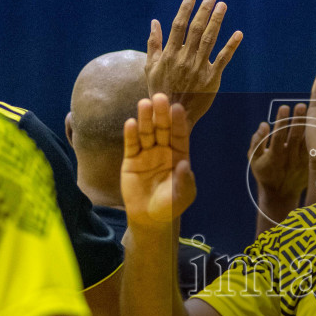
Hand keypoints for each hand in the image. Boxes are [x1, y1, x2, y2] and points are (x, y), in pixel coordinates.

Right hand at [121, 95, 195, 229]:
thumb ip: (184, 181)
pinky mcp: (130, 160)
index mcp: (178, 155)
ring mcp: (146, 153)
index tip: (178, 108)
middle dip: (161, 114)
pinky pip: (131, 144)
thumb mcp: (182, 196)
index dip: (178, 122)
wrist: (149, 218)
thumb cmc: (170, 206)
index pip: (179, 134)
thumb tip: (184, 164)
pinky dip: (131, 134)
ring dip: (145, 119)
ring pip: (146, 133)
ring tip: (144, 104)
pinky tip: (131, 123)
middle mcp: (163, 150)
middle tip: (160, 97)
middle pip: (162, 129)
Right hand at [145, 0, 243, 124]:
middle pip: (196, 29)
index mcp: (170, 55)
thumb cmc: (160, 91)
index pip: (178, 26)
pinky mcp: (212, 79)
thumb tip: (154, 22)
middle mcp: (185, 59)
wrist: (172, 116)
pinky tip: (238, 34)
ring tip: (222, 6)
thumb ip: (153, 44)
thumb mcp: (150, 68)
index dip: (186, 9)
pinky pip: (224, 59)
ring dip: (217, 21)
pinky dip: (231, 46)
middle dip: (204, 10)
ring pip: (210, 40)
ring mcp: (199, 68)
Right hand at [249, 103, 307, 218]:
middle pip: (295, 136)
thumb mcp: (254, 160)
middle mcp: (290, 158)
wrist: (280, 194)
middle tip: (301, 105)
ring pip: (306, 140)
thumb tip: (263, 125)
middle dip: (298, 120)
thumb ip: (257, 142)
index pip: (279, 135)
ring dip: (309, 126)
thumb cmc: (265, 172)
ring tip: (312, 110)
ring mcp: (302, 161)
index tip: (284, 106)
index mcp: (275, 156)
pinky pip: (315, 148)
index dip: (281, 121)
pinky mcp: (310, 164)